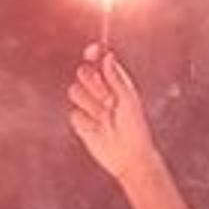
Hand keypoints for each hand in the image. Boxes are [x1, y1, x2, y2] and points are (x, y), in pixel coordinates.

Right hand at [65, 45, 162, 181]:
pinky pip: (73, 114)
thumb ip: (115, 78)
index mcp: (115, 82)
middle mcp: (101, 91)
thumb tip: (108, 55)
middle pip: (82, 73)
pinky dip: (86, 122)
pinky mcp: (81, 123)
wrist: (129, 155)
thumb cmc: (135, 126)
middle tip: (108, 99)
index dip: (93, 54)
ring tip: (105, 117)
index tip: (91, 52)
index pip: (98, 61)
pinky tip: (98, 130)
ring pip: (74, 92)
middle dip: (92, 84)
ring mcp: (89, 106)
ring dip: (90, 105)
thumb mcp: (127, 100)